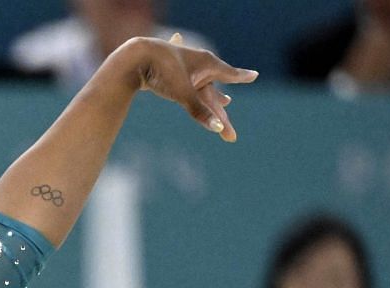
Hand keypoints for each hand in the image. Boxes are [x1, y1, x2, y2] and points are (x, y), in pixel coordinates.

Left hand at [124, 34, 258, 142]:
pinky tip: (192, 79)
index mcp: (208, 64)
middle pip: (214, 90)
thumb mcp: (183, 93)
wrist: (135, 56)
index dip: (241, 76)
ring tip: (225, 100)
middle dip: (222, 107)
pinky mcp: (169, 72)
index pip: (229, 74)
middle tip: (229, 112)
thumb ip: (200, 111)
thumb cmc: (163, 71)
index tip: (254, 75)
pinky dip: (192, 83)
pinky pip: (186, 80)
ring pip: (202, 84)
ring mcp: (184, 68)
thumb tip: (218, 128)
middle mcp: (199, 64)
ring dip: (212, 93)